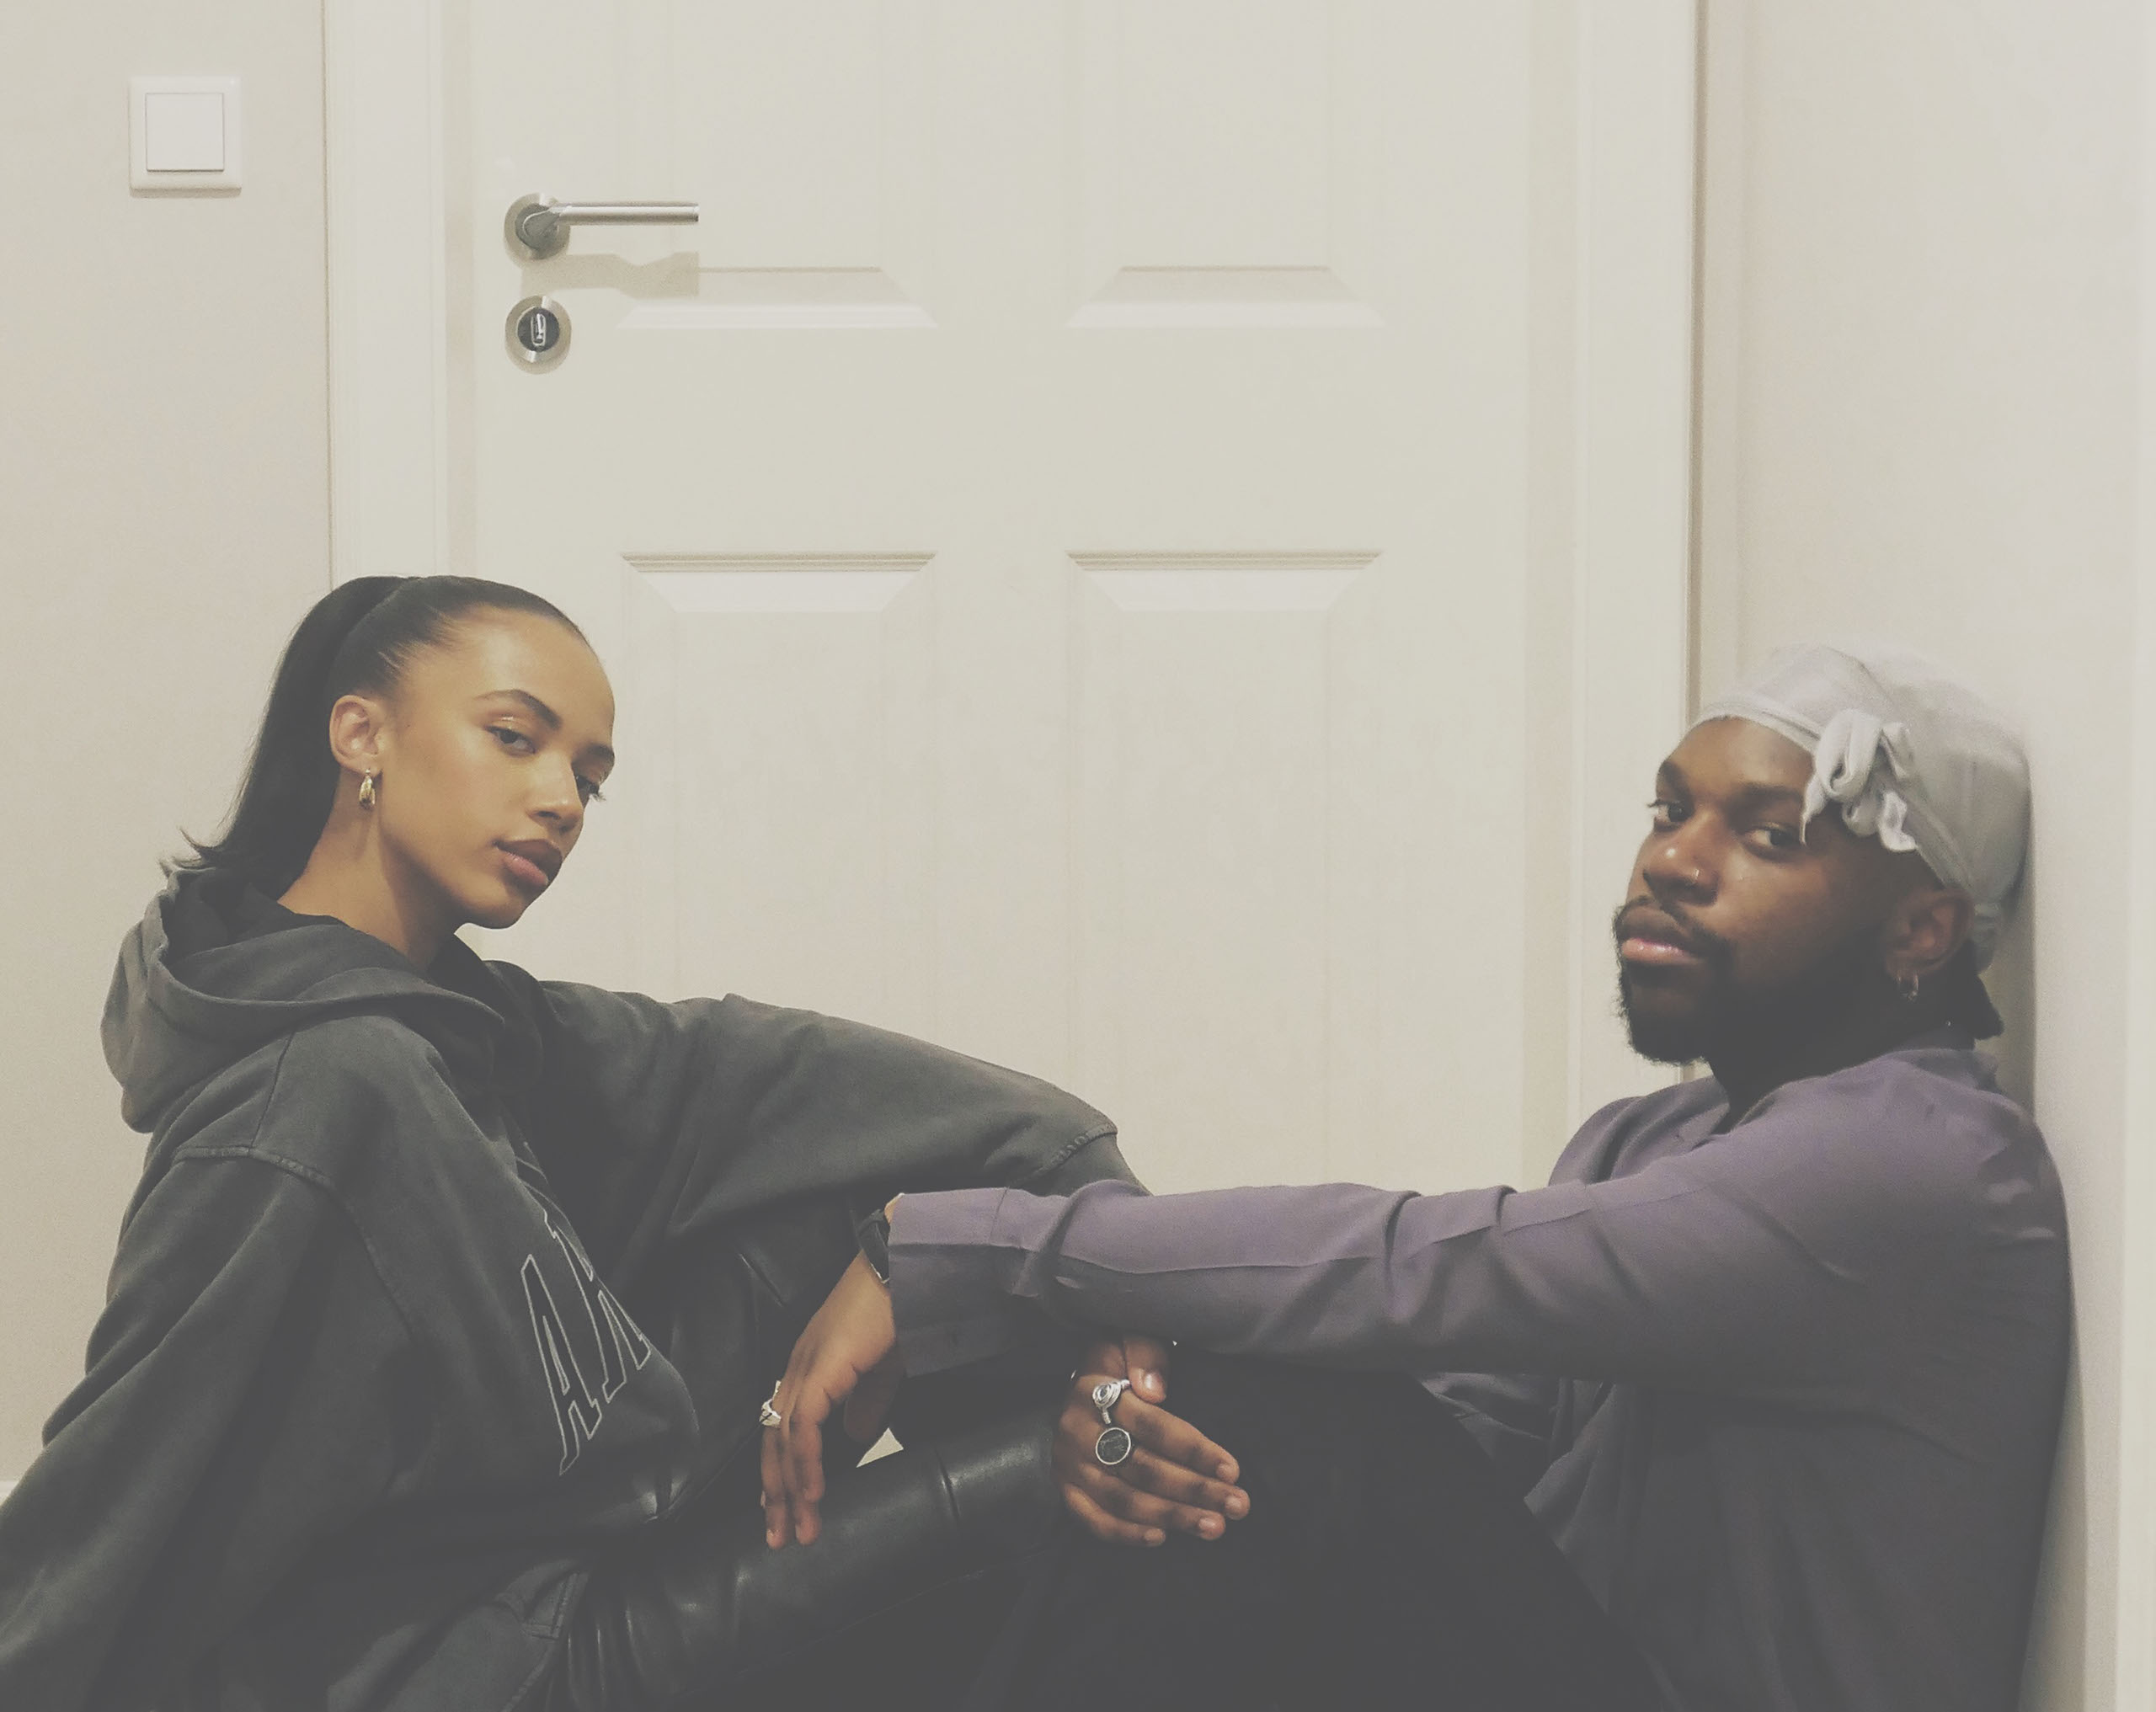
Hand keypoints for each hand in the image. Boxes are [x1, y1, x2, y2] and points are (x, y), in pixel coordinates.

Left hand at [760, 1252, 903, 1548]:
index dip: (780, 1471)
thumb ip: (865, 1402)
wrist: (901, 1270)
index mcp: (807, 1368)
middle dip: (776, 1495)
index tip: (782, 1509)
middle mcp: (796, 1371)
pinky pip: (804, 1428)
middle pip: (773, 1442)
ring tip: (798, 1530)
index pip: (782, 1429)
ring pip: (784, 1442)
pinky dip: (806, 1464)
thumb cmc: (894, 1311)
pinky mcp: (821, 1372)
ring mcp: (805, 1370)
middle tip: (780, 1538)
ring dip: (791, 1492)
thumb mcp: (879, 1369)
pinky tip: (813, 1494)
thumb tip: (854, 1437)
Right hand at [1053, 1334, 1247, 1548]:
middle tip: (1237, 1505)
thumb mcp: (1131, 1341)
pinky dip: (1127, 1534)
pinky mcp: (1066, 1489)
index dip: (1193, 1450)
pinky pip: (1094, 1520)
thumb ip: (1145, 1354)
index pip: (1151, 1426)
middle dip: (1194, 1489)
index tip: (1232, 1470)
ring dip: (1172, 1516)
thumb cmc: (1120, 1363)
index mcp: (1096, 1391)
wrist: (1081, 1384)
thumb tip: (1155, 1389)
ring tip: (1213, 1526)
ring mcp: (1068, 1464)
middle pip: (1142, 1468)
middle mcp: (1076, 1430)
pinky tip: (1162, 1537)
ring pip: (1124, 1499)